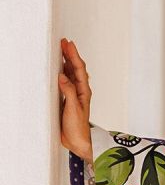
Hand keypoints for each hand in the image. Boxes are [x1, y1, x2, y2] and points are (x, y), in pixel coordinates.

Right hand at [59, 38, 92, 159]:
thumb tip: (62, 76)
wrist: (78, 142)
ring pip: (71, 74)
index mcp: (84, 91)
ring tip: (62, 51)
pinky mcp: (69, 99)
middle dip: (70, 55)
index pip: (79, 69)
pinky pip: (67, 82)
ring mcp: (75, 95)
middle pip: (76, 68)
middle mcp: (81, 91)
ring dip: (67, 62)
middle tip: (63, 43)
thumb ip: (69, 91)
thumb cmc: (78, 128)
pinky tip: (60, 69)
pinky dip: (63, 72)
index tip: (67, 44)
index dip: (73, 56)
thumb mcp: (73, 108)